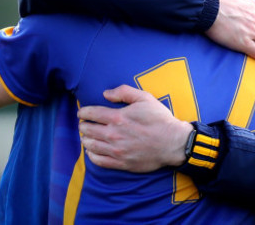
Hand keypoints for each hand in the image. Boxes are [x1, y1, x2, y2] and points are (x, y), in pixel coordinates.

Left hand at [77, 85, 192, 171]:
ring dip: (85, 139)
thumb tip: (106, 93)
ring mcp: (116, 150)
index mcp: (118, 117)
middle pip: (87, 130)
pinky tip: (92, 150)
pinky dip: (91, 155)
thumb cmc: (160, 119)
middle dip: (83, 125)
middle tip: (84, 124)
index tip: (82, 113)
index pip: (91, 114)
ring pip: (90, 145)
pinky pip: (98, 161)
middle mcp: (113, 134)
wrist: (172, 142)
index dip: (83, 112)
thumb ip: (124, 92)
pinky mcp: (120, 163)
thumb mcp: (145, 98)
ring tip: (86, 136)